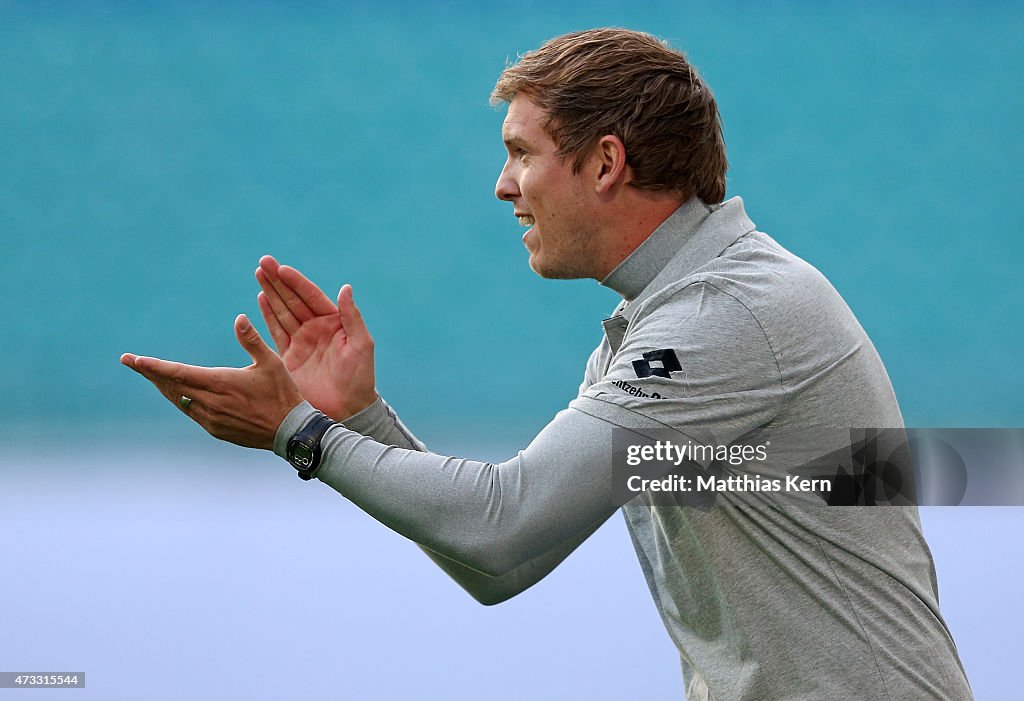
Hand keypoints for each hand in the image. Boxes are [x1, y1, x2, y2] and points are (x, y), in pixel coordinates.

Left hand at [120, 314, 303, 449]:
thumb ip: (251, 340)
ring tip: (151, 375)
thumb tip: (239, 318)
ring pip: (179, 400)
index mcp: (220, 383)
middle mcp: (210, 403)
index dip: (153, 366)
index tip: (133, 360)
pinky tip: (178, 394)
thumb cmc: (283, 393)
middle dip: (150, 373)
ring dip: (164, 386)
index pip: (177, 373)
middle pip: (171, 386)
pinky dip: (181, 400)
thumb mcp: (270, 362)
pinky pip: (191, 412)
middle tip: (131, 362)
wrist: (290, 431)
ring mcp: (211, 419)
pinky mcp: (216, 430)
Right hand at [255, 255, 376, 421]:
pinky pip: (276, 331)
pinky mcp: (289, 357)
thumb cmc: (360, 377)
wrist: (347, 408)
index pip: (312, 296)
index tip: (282, 268)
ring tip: (259, 273)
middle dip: (279, 281)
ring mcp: (301, 341)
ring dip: (271, 292)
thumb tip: (346, 288)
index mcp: (334, 322)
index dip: (296, 282)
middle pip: (293, 299)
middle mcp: (316, 328)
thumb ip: (352, 317)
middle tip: (263, 262)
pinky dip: (268, 315)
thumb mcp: (361, 345)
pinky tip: (261, 298)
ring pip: (282, 311)